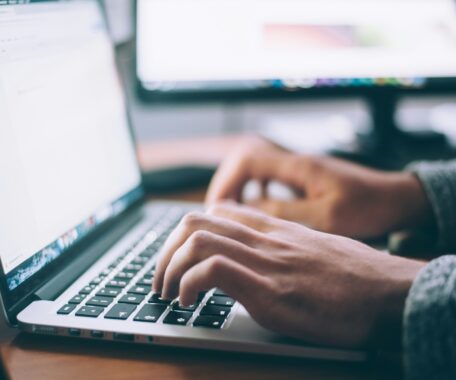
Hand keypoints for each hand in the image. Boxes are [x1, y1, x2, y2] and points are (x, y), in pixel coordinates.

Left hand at [154, 202, 424, 347]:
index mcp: (272, 229)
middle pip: (195, 221)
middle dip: (165, 250)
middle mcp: (263, 239)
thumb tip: (259, 259)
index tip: (178, 257)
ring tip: (168, 293)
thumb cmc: (353, 276)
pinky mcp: (269, 289)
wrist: (387, 292)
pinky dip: (189, 284)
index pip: (216, 212)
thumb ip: (280, 248)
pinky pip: (212, 270)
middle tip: (161, 278)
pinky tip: (189, 303)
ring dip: (169, 268)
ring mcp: (264, 261)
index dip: (186, 232)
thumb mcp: (312, 249)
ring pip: (196, 239)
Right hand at [206, 137, 431, 238]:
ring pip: (255, 167)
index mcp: (298, 166)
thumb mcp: (326, 217)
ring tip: (230, 211)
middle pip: (245, 159)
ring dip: (239, 186)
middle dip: (227, 183)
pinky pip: (268, 176)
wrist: (395, 199)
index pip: (247, 159)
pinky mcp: (304, 177)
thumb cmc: (368, 207)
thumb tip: (246, 210)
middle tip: (218, 211)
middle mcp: (295, 162)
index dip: (226, 181)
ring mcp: (299, 168)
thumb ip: (284, 212)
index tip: (217, 207)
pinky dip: (254, 189)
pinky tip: (255, 206)